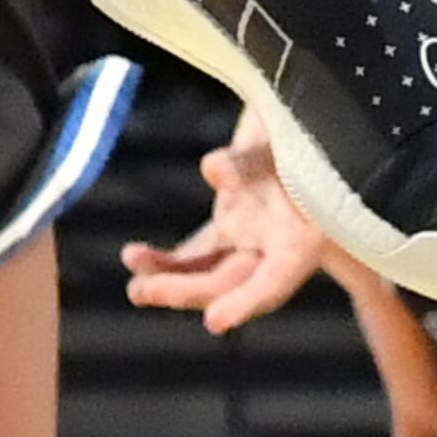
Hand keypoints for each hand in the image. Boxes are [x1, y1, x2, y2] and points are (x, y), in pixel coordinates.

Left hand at [121, 137, 321, 335]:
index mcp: (302, 239)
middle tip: (143, 291)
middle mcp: (275, 245)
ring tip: (134, 287)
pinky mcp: (233, 223)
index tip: (213, 322)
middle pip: (231, 280)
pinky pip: (200, 251)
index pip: (274, 281)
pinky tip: (138, 260)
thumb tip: (211, 170)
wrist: (299, 114)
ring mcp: (252, 237)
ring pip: (210, 271)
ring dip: (171, 278)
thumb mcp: (284, 143)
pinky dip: (172, 258)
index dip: (246, 302)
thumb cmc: (298, 131)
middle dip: (187, 290)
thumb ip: (249, 162)